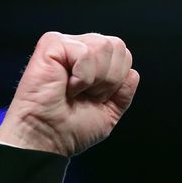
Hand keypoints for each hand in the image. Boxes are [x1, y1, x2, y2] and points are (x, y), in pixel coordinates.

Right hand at [0, 32, 139, 155]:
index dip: (117, 80)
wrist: (48, 138)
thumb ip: (124, 93)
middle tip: (86, 94)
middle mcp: (80, 49)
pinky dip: (81, 76)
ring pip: (104, 46)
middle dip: (109, 78)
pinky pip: (85, 52)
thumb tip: (133, 73)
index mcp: (93, 62)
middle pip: (117, 46)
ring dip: (94, 78)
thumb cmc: (70, 128)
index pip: (124, 54)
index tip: (95, 98)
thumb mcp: (109, 112)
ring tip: (74, 90)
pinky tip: (65, 86)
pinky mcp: (52, 44)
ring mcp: (65, 44)